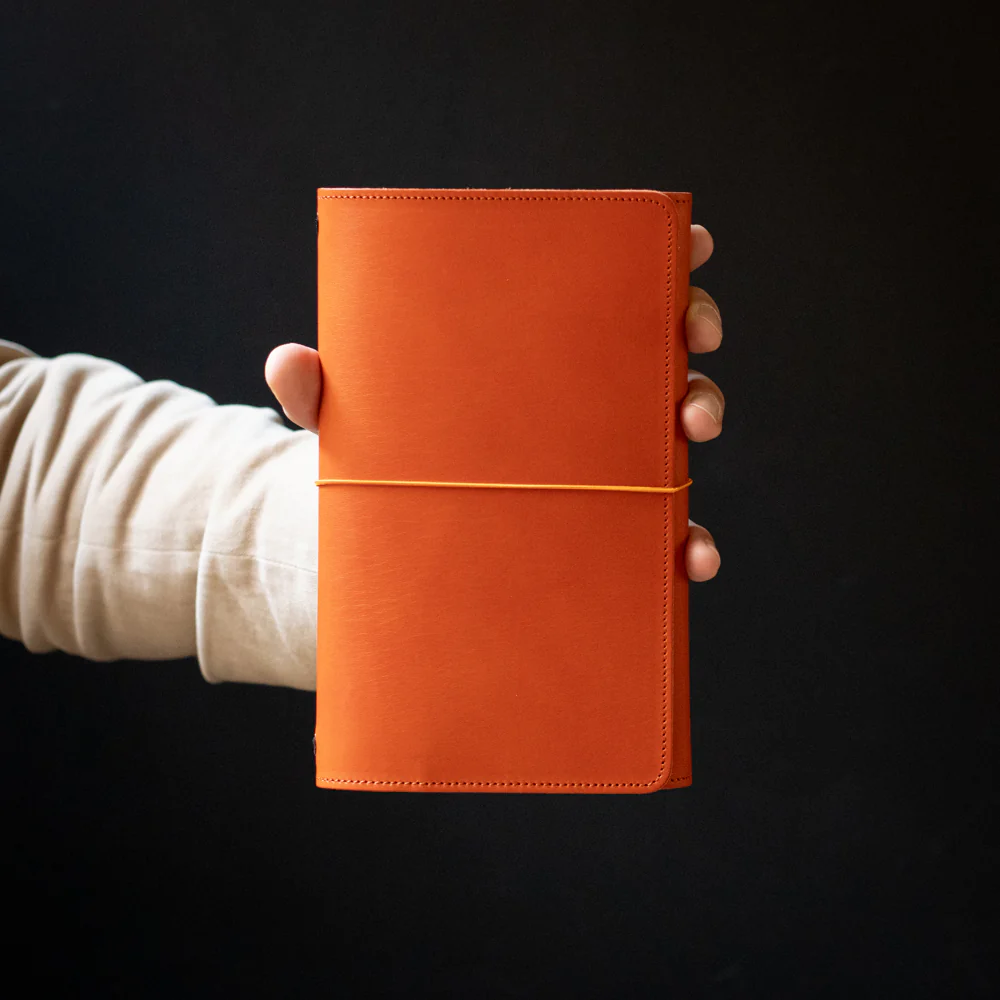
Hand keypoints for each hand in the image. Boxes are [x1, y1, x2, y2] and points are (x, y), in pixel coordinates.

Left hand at [266, 224, 723, 580]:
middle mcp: (578, 400)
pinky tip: (689, 561)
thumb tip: (291, 364)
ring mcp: (597, 466)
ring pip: (673, 435)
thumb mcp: (350, 426)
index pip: (606, 290)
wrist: (385, 552)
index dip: (660, 260)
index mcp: (533, 355)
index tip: (693, 244)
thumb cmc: (381, 464)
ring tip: (692, 429)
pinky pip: (658, 536)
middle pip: (660, 350)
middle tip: (691, 341)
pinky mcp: (599, 531)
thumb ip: (320, 394)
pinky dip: (685, 547)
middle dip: (692, 336)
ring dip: (701, 421)